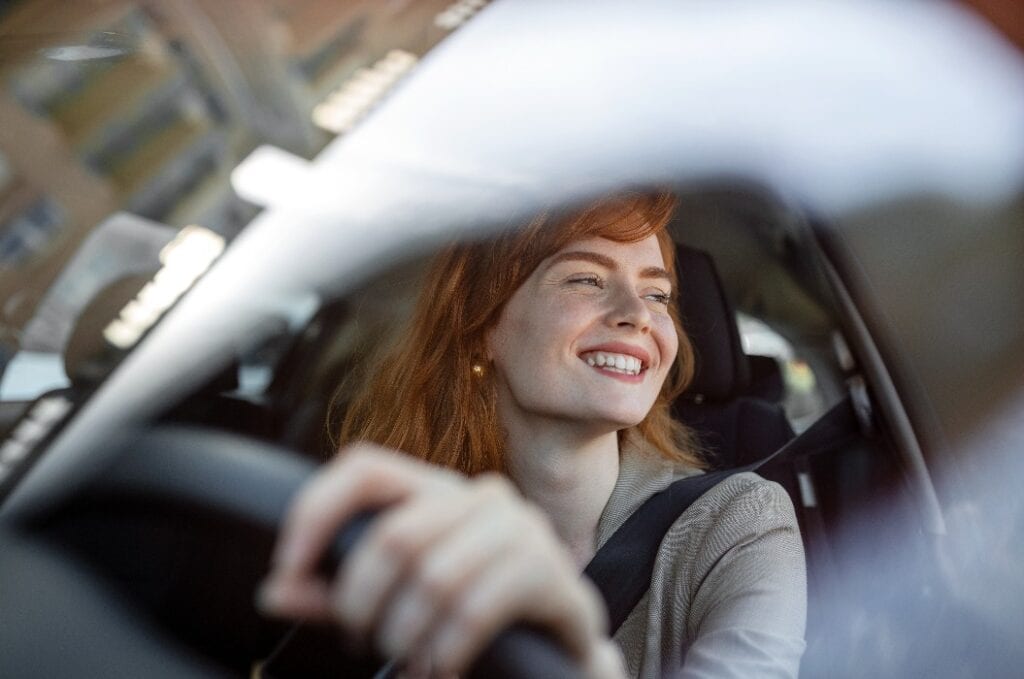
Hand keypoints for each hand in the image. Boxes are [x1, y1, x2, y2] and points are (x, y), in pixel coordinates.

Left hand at [259, 443, 623, 677]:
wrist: (556, 651)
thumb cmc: (471, 619)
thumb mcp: (395, 602)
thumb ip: (338, 596)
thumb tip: (276, 592)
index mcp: (436, 491)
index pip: (364, 468)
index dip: (316, 512)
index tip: (287, 570)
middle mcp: (479, 496)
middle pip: (394, 535)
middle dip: (361, 602)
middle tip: (361, 640)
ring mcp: (521, 528)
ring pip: (434, 576)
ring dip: (405, 636)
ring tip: (406, 662)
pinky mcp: (549, 572)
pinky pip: (476, 609)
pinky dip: (446, 651)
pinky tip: (443, 669)